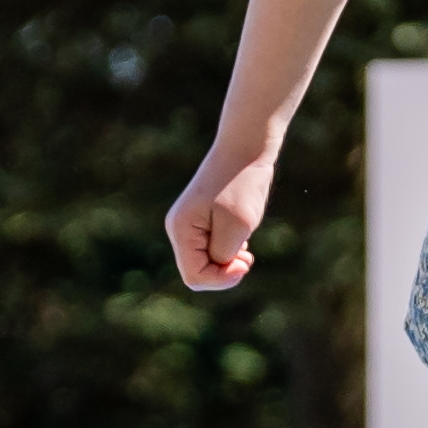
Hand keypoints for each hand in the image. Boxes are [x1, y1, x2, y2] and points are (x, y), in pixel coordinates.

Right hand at [167, 131, 278, 294]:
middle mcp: (179, 229)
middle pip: (197, 272)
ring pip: (205, 262)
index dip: (221, 280)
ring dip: (227, 262)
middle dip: (224, 272)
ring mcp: (189, 224)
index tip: (244, 263)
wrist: (246, 148)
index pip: (194, 277)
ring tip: (246, 248)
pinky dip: (228, 250)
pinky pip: (211, 249)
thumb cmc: (242, 184)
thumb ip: (224, 254)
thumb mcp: (237, 226)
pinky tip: (242, 238)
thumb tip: (218, 268)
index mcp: (181, 230)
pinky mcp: (201, 220)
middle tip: (248, 257)